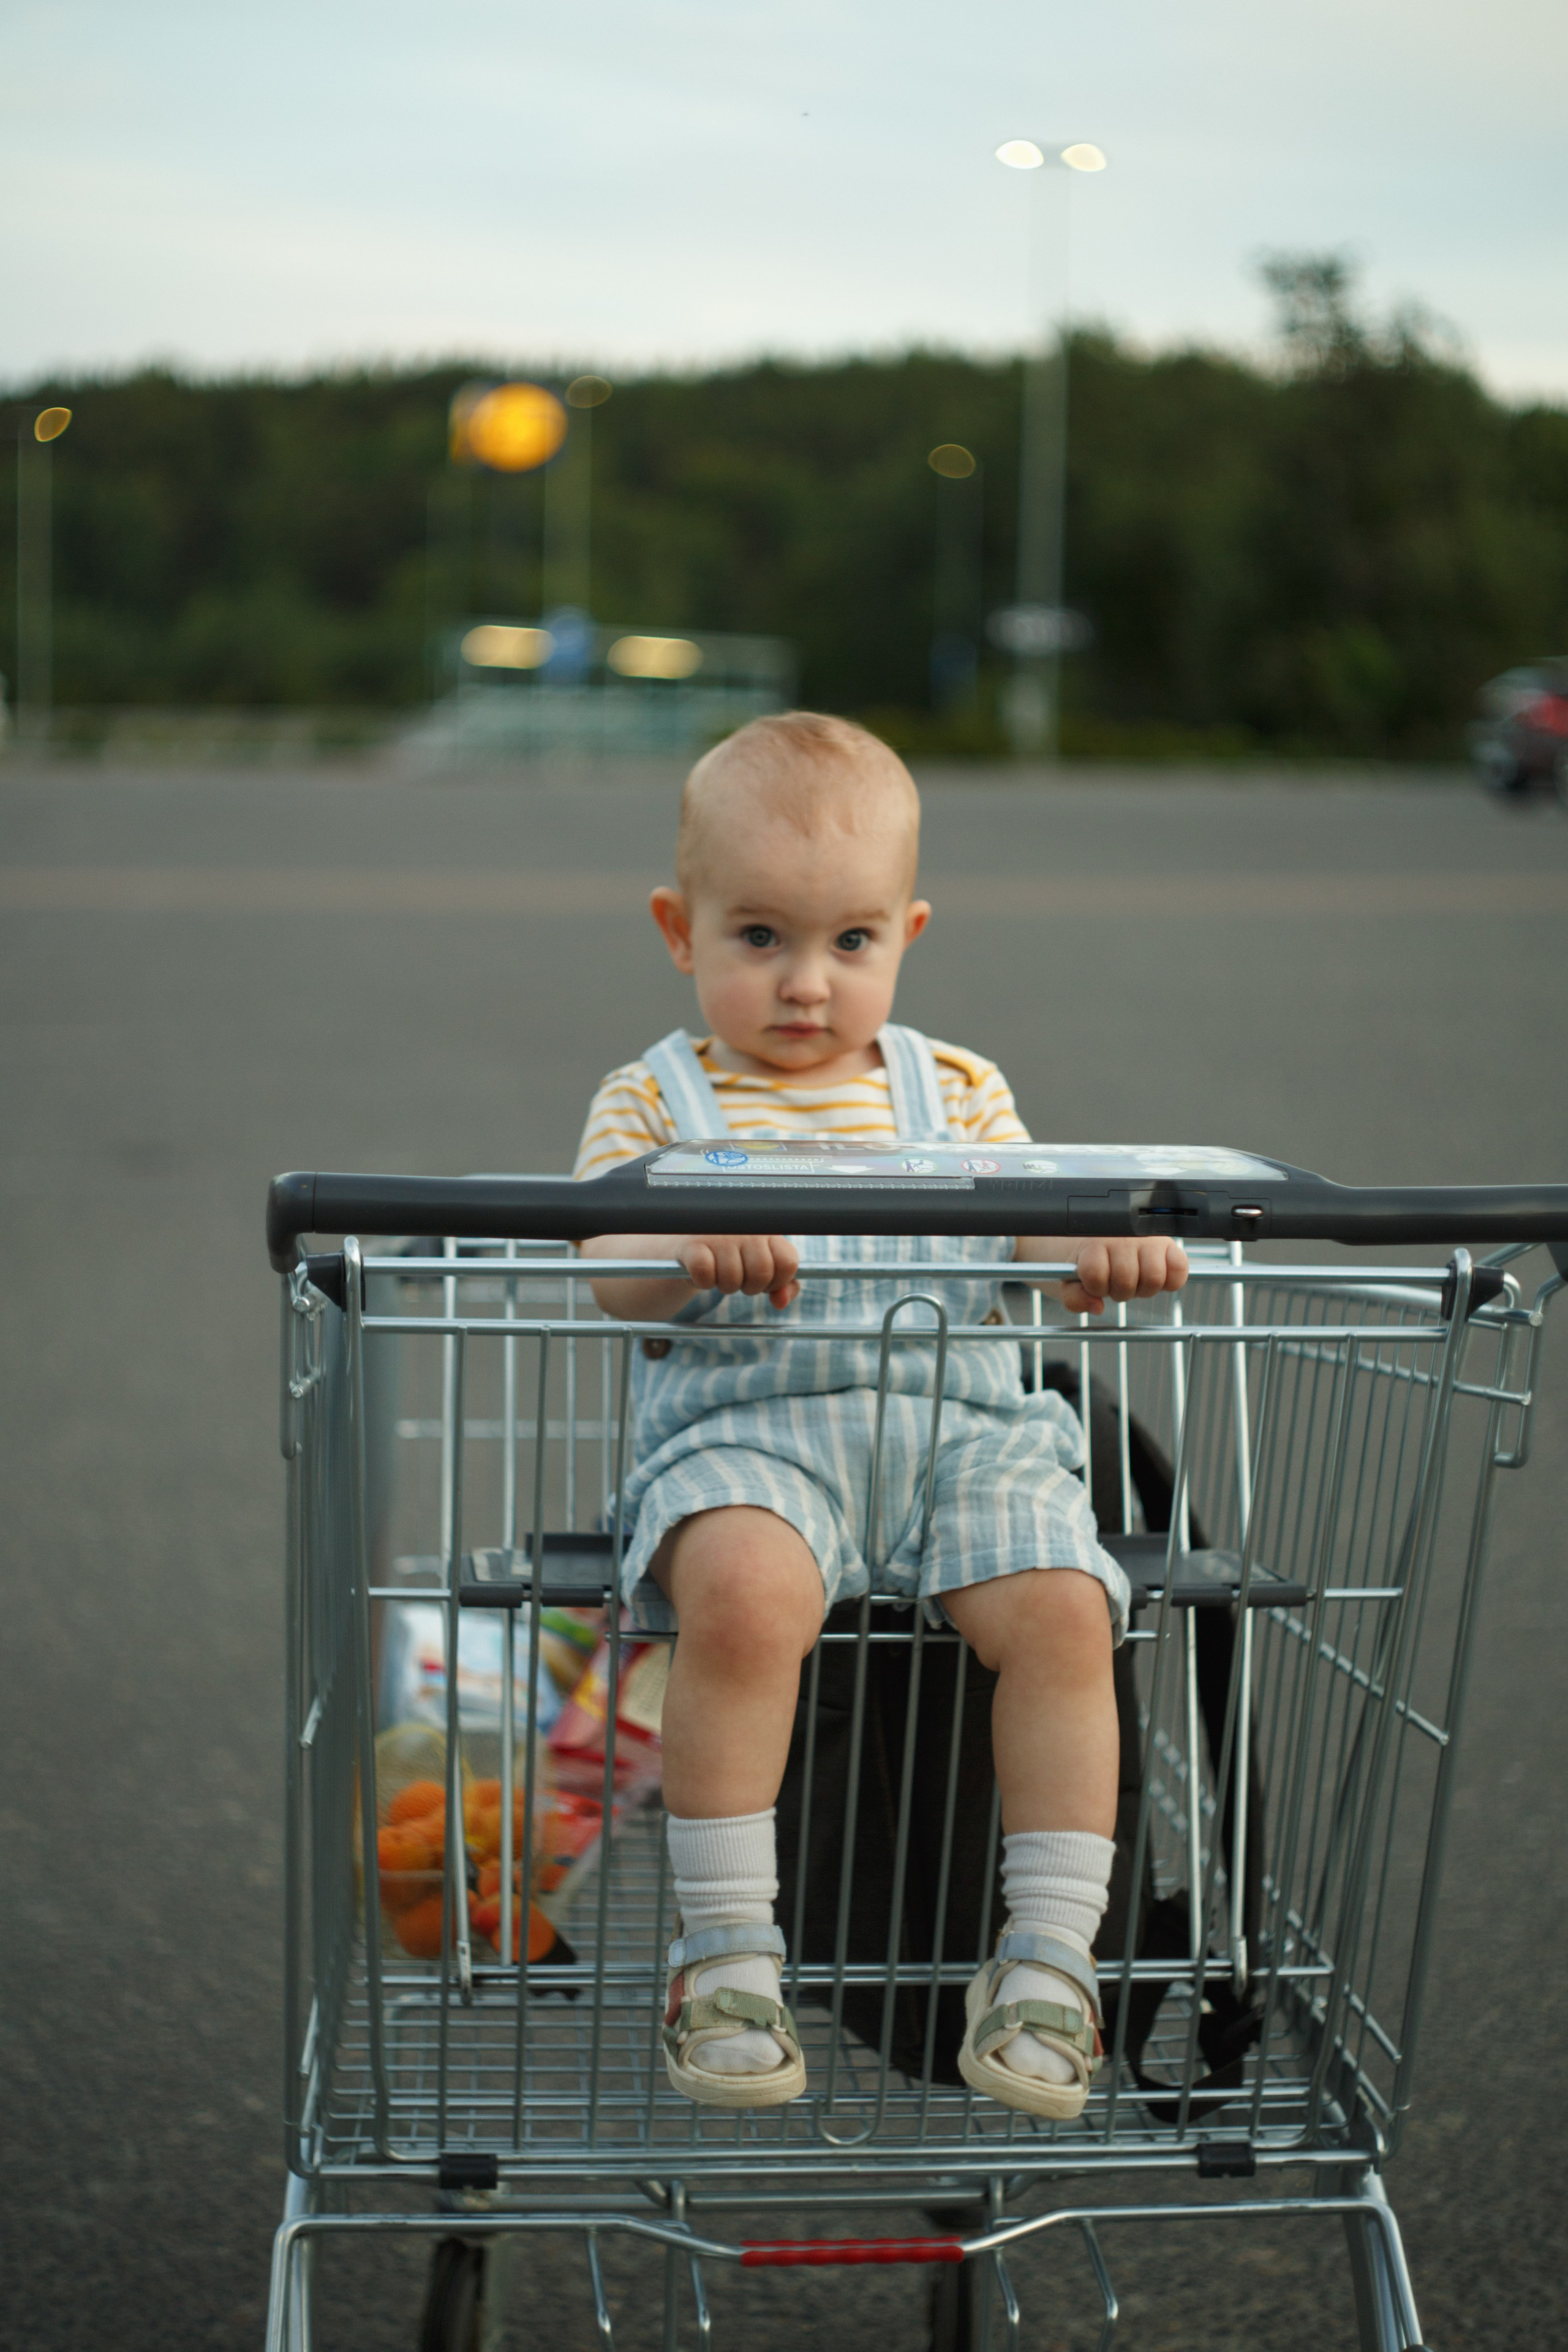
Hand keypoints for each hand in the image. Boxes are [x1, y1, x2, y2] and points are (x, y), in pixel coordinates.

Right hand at [675, 1233, 799, 1309]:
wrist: (690, 1246)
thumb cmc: (733, 1259)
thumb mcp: (761, 1269)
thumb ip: (782, 1286)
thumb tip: (781, 1303)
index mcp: (767, 1231)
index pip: (787, 1262)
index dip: (778, 1281)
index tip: (766, 1281)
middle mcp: (744, 1228)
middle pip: (761, 1273)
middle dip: (751, 1287)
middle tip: (740, 1280)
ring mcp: (718, 1234)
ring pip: (732, 1278)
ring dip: (725, 1286)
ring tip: (720, 1275)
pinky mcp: (692, 1244)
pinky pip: (704, 1273)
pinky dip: (704, 1282)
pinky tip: (703, 1275)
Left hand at [1062, 1237, 1188, 1316]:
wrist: (1102, 1235)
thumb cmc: (1087, 1260)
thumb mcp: (1070, 1279)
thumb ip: (1074, 1297)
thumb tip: (1097, 1307)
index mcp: (1095, 1242)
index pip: (1095, 1273)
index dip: (1095, 1286)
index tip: (1094, 1283)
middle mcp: (1124, 1236)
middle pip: (1126, 1279)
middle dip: (1119, 1290)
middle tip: (1117, 1283)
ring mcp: (1149, 1239)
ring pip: (1153, 1278)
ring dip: (1143, 1288)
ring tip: (1135, 1279)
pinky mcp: (1170, 1244)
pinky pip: (1179, 1269)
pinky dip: (1172, 1281)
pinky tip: (1157, 1277)